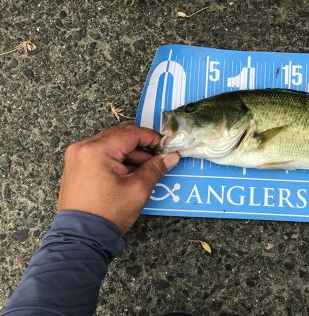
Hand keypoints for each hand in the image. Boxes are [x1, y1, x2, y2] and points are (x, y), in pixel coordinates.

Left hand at [57, 125, 179, 233]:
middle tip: (158, 158)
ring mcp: (77, 157)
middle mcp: (83, 148)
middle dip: (141, 147)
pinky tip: (130, 173)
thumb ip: (156, 168)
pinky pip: (101, 155)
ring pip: (111, 145)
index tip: (165, 146)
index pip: (130, 133)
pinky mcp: (76, 167)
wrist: (81, 237)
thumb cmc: (108, 213)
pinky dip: (117, 160)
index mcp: (96, 150)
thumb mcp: (138, 189)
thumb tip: (171, 157)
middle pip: (119, 136)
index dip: (151, 138)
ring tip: (146, 169)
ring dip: (130, 154)